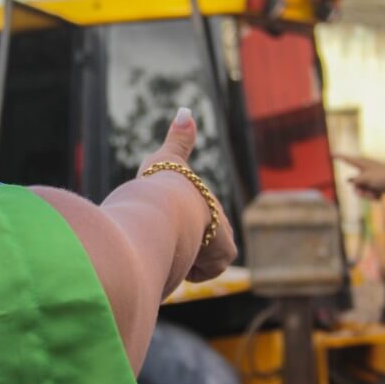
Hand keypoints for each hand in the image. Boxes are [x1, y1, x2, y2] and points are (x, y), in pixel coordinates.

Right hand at [138, 108, 236, 282]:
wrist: (166, 207)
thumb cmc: (160, 184)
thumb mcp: (167, 159)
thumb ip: (179, 139)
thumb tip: (186, 111)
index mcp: (205, 201)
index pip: (198, 217)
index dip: (184, 224)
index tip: (172, 227)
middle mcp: (218, 219)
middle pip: (197, 242)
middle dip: (180, 244)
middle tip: (163, 239)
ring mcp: (223, 238)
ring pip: (195, 259)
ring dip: (179, 257)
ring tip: (168, 245)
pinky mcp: (225, 255)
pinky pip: (197, 272)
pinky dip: (184, 269)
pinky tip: (176, 256)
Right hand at [336, 154, 384, 199]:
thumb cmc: (383, 179)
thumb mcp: (365, 179)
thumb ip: (356, 181)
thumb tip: (352, 182)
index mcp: (365, 164)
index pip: (349, 160)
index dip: (340, 157)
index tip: (332, 153)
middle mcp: (369, 170)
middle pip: (355, 181)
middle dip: (357, 189)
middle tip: (360, 193)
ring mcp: (375, 178)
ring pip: (363, 189)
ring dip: (366, 194)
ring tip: (373, 196)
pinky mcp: (381, 185)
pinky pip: (372, 193)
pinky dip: (374, 196)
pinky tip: (381, 197)